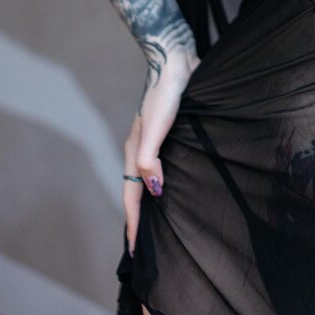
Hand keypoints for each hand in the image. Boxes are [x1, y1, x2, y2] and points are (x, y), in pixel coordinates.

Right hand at [122, 52, 199, 257]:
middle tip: (148, 250)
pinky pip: (167, 168)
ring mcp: (158, 142)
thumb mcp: (157, 125)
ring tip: (164, 227)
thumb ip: (151, 157)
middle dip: (141, 221)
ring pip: (153, 181)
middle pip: (139, 193)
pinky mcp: (174, 134)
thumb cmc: (167, 92)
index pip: (132, 197)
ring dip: (155, 204)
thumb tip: (154, 189)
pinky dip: (168, 185)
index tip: (136, 254)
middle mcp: (144, 150)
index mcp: (136, 151)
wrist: (177, 59)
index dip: (135, 226)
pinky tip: (181, 190)